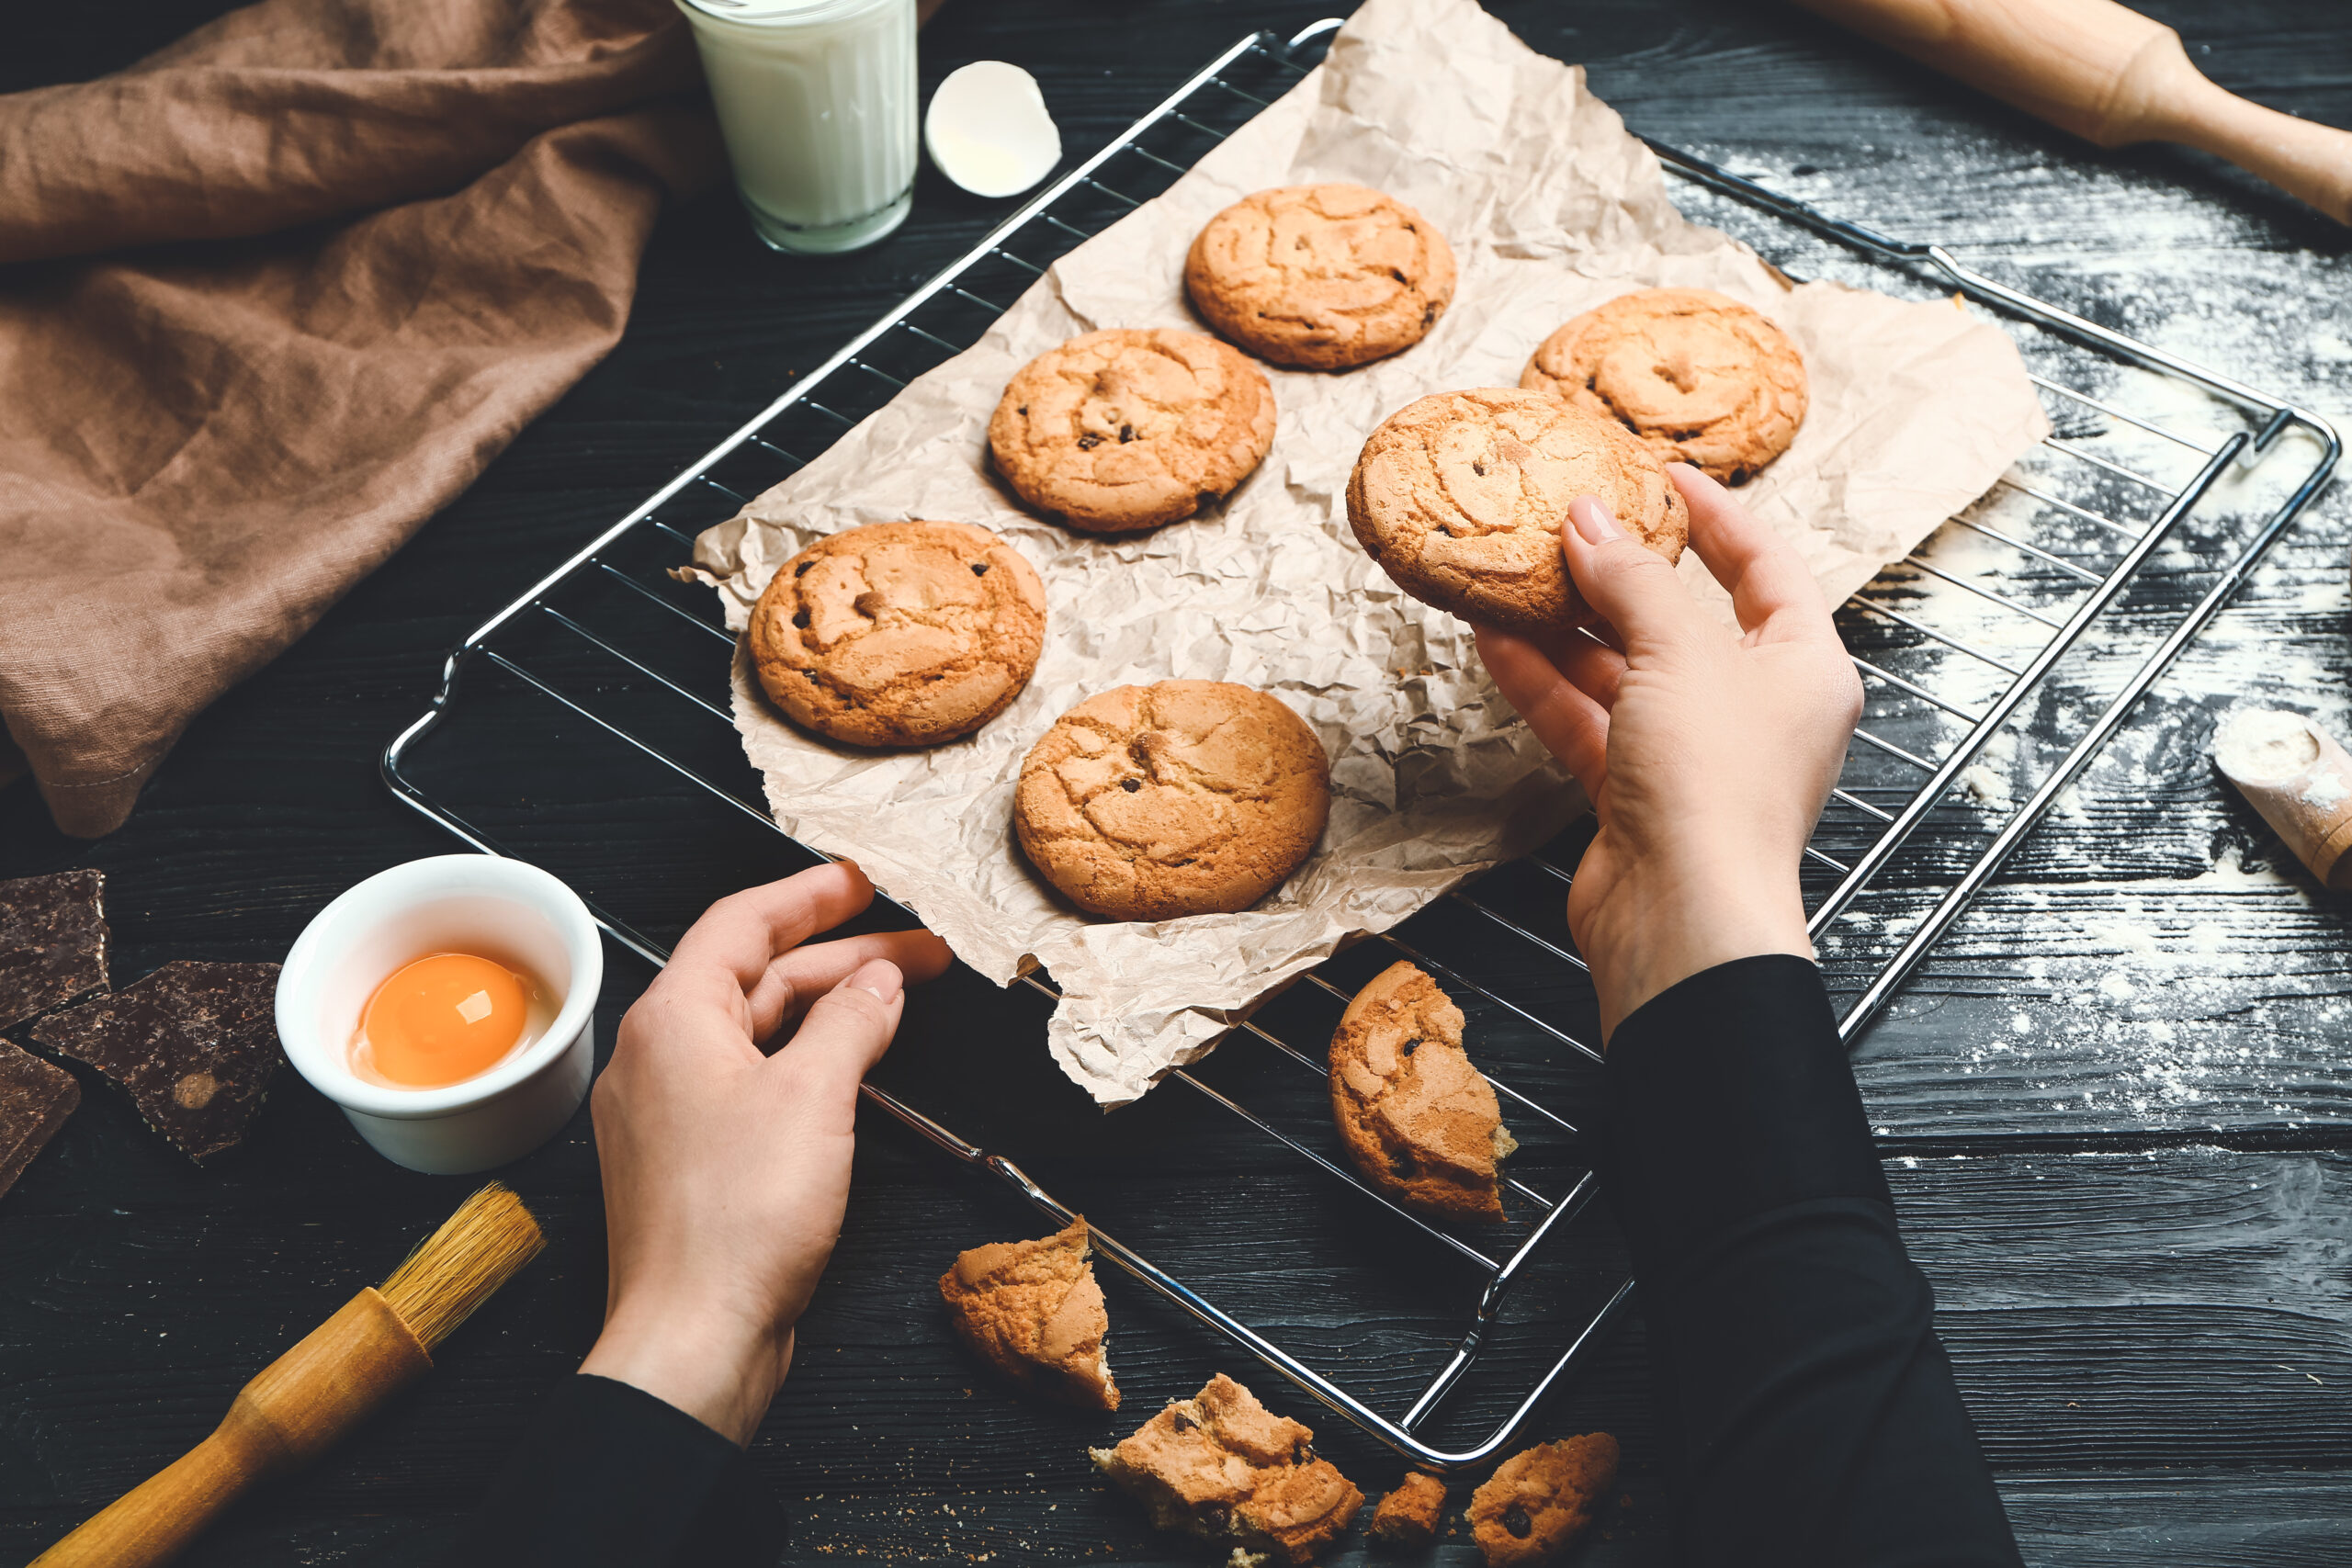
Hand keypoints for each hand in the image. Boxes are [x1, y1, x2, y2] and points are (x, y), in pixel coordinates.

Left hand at [578, 864, 952, 1443]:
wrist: (693, 1338)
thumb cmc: (735, 1223)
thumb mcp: (816, 1097)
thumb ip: (853, 1022)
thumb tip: (879, 982)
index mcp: (672, 1020)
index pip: (741, 921)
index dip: (809, 894)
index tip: (861, 880)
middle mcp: (657, 1058)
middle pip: (754, 977)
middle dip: (840, 957)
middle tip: (917, 951)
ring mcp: (669, 1113)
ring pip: (755, 1033)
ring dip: (827, 1011)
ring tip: (898, 1001)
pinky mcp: (690, 1163)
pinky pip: (750, 1084)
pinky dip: (804, 1064)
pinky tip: (852, 1071)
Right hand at [1476, 465, 1860, 1041]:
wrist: (1681, 917)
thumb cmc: (1716, 790)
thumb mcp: (1680, 654)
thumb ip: (1633, 580)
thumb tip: (1592, 522)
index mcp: (1806, 668)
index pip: (1766, 567)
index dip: (1716, 517)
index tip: (1664, 478)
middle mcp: (1756, 710)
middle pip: (1685, 619)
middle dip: (1621, 574)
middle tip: (1571, 525)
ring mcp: (1693, 755)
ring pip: (1624, 671)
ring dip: (1568, 627)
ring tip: (1515, 575)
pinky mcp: (1636, 795)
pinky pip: (1587, 719)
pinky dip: (1545, 682)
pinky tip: (1499, 641)